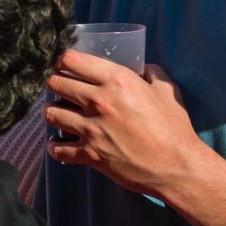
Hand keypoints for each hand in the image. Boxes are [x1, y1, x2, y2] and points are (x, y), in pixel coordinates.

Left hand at [45, 53, 208, 199]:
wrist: (175, 166)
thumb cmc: (174, 127)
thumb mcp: (167, 90)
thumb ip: (153, 74)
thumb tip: (144, 68)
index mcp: (118, 80)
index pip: (73, 60)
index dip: (64, 60)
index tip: (64, 63)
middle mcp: (99, 101)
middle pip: (56, 84)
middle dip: (55, 83)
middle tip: (59, 87)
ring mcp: (91, 129)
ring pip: (51, 113)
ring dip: (52, 111)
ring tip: (58, 112)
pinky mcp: (89, 154)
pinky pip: (57, 148)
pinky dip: (55, 145)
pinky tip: (59, 142)